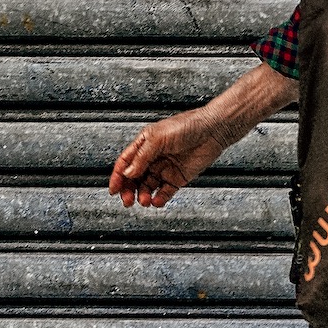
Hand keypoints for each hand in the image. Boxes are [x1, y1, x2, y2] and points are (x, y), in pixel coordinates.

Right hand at [108, 107, 233, 207]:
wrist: (214, 129)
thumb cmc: (188, 126)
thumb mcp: (159, 138)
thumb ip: (142, 157)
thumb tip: (128, 173)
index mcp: (145, 144)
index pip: (126, 162)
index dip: (118, 176)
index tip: (113, 190)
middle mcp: (153, 157)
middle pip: (134, 178)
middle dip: (129, 190)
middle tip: (127, 201)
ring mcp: (165, 168)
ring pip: (148, 187)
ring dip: (143, 196)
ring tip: (145, 201)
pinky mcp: (178, 178)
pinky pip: (165, 192)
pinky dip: (159, 198)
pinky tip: (157, 201)